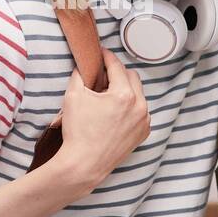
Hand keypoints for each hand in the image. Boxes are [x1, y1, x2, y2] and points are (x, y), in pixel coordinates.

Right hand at [51, 48, 150, 193]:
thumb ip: (80, 74)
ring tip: (107, 96)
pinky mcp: (143, 133)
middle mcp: (139, 107)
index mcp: (124, 95)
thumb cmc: (78, 132)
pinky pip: (140, 111)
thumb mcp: (73, 96)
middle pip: (131, 77)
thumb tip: (84, 65)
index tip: (101, 53)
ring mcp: (144, 121)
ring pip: (138, 94)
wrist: (84, 164)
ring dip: (125, 90)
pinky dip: (130, 107)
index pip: (117, 66)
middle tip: (103, 76)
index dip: (107, 57)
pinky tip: (114, 113)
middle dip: (118, 73)